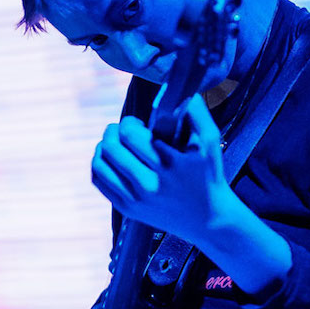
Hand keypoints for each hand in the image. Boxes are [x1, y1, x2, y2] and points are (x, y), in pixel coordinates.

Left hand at [91, 93, 232, 246]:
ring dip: (103, 147)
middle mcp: (152, 184)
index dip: (129, 124)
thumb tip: (181, 89)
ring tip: (114, 143)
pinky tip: (111, 160)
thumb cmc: (208, 175)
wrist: (208, 219)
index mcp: (171, 165)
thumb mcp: (210, 142)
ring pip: (101, 164)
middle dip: (114, 131)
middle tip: (123, 131)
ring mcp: (138, 199)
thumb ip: (196, 112)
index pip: (131, 135)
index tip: (138, 125)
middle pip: (113, 147)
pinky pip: (99, 181)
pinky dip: (99, 165)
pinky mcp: (128, 209)